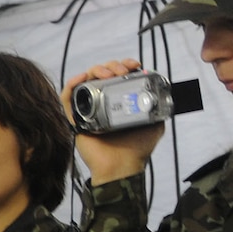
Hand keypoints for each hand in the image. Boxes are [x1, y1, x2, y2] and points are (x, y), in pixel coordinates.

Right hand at [62, 59, 164, 184]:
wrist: (121, 166)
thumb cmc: (136, 149)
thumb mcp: (155, 125)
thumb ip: (159, 110)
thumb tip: (164, 94)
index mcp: (118, 102)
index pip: (117, 76)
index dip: (124, 65)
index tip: (134, 65)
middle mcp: (101, 103)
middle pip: (101, 74)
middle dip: (112, 66)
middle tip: (122, 71)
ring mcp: (87, 110)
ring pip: (86, 80)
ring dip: (96, 70)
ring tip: (108, 74)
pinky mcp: (75, 119)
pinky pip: (68, 97)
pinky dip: (73, 83)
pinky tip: (84, 77)